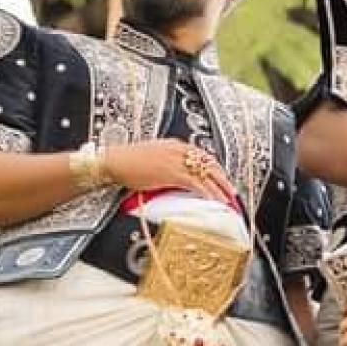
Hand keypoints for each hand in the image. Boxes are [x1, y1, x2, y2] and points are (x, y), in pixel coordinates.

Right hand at [100, 138, 237, 207]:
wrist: (115, 161)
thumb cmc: (129, 162)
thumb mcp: (153, 157)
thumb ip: (168, 162)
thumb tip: (177, 174)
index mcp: (175, 144)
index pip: (202, 155)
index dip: (214, 168)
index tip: (221, 177)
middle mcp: (179, 150)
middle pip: (208, 163)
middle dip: (222, 178)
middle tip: (232, 190)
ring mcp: (176, 161)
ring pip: (205, 174)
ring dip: (218, 188)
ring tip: (227, 199)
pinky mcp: (171, 173)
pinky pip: (196, 183)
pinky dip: (207, 192)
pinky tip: (213, 200)